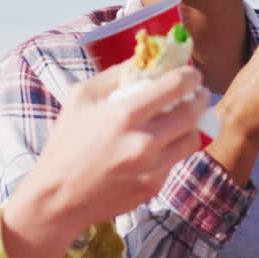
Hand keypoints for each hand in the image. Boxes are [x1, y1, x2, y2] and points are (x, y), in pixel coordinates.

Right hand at [21, 63, 206, 232]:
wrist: (59, 198)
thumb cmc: (66, 143)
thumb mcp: (81, 98)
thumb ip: (115, 74)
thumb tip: (144, 59)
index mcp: (125, 114)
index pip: (176, 86)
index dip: (190, 76)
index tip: (192, 74)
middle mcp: (144, 141)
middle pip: (192, 112)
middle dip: (199, 97)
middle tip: (197, 92)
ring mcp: (152, 167)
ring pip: (192, 138)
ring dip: (193, 123)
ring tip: (185, 116)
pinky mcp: (154, 185)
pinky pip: (176, 159)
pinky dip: (173, 147)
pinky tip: (161, 142)